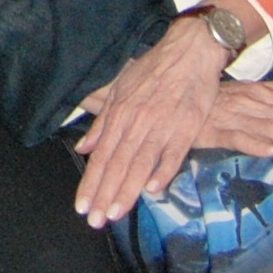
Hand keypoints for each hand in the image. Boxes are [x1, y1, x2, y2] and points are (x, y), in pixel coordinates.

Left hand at [72, 14, 234, 227]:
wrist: (189, 52)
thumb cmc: (153, 72)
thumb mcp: (120, 92)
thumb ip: (103, 123)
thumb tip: (84, 148)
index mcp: (119, 115)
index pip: (101, 156)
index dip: (91, 183)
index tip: (82, 206)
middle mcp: (136, 123)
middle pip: (117, 164)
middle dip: (104, 195)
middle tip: (95, 221)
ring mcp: (161, 125)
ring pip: (140, 163)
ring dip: (127, 190)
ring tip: (115, 214)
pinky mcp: (186, 126)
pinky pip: (173, 152)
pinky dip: (163, 171)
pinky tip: (153, 190)